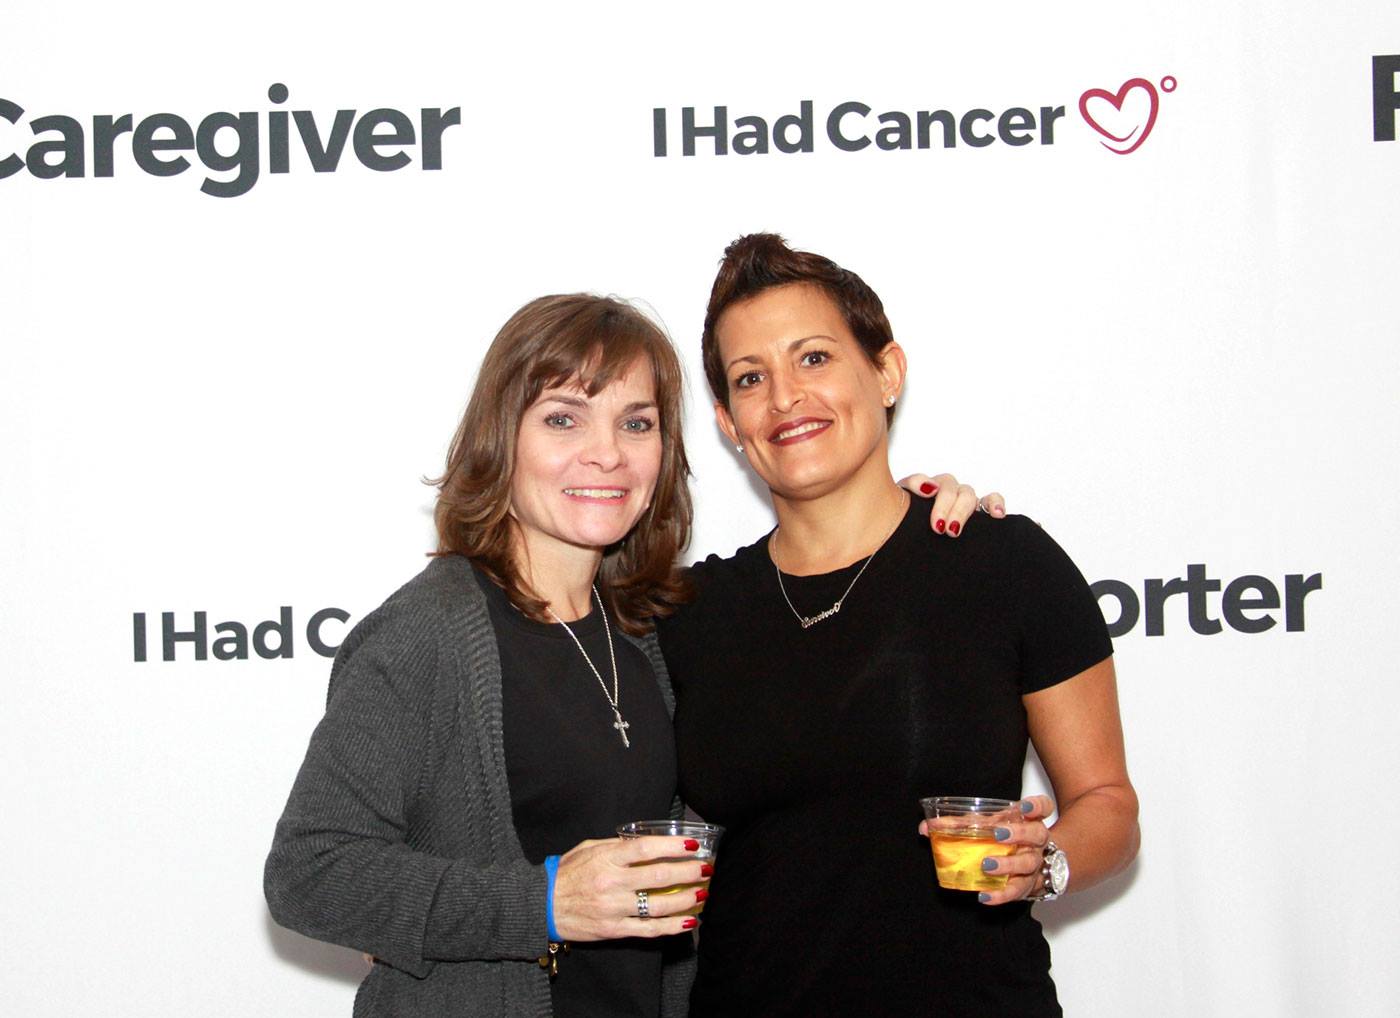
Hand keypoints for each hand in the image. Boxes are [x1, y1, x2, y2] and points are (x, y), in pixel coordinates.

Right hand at [552, 836, 709, 940]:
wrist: (542, 906)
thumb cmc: (566, 873)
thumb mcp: (588, 849)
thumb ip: (616, 846)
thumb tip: (647, 843)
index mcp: (606, 859)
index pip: (646, 849)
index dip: (672, 846)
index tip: (692, 845)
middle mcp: (611, 882)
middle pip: (658, 876)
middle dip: (688, 872)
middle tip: (706, 868)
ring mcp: (613, 908)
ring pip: (658, 905)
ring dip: (686, 899)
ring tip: (702, 893)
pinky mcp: (614, 930)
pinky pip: (648, 929)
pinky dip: (671, 927)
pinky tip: (688, 921)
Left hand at [898, 472, 1005, 536]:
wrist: (916, 544)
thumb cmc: (909, 528)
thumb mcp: (901, 514)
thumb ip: (906, 496)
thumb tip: (928, 486)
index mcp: (919, 490)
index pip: (920, 480)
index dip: (921, 485)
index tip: (922, 498)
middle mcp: (943, 491)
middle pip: (947, 487)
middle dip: (944, 507)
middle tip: (938, 528)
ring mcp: (962, 499)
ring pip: (967, 494)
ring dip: (962, 510)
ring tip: (955, 529)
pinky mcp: (980, 510)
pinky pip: (991, 500)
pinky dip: (996, 503)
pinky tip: (997, 514)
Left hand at [918, 795, 1053, 904]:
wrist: (1029, 868)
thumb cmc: (1005, 840)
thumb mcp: (988, 826)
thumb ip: (958, 824)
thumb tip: (925, 827)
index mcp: (1028, 820)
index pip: (1043, 807)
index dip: (1036, 806)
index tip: (1024, 806)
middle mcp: (1036, 842)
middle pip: (1036, 835)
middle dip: (1019, 834)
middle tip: (998, 834)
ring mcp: (1034, 864)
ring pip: (1028, 864)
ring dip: (1007, 865)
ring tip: (986, 865)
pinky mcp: (1027, 886)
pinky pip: (1016, 891)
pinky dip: (1000, 895)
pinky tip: (985, 896)